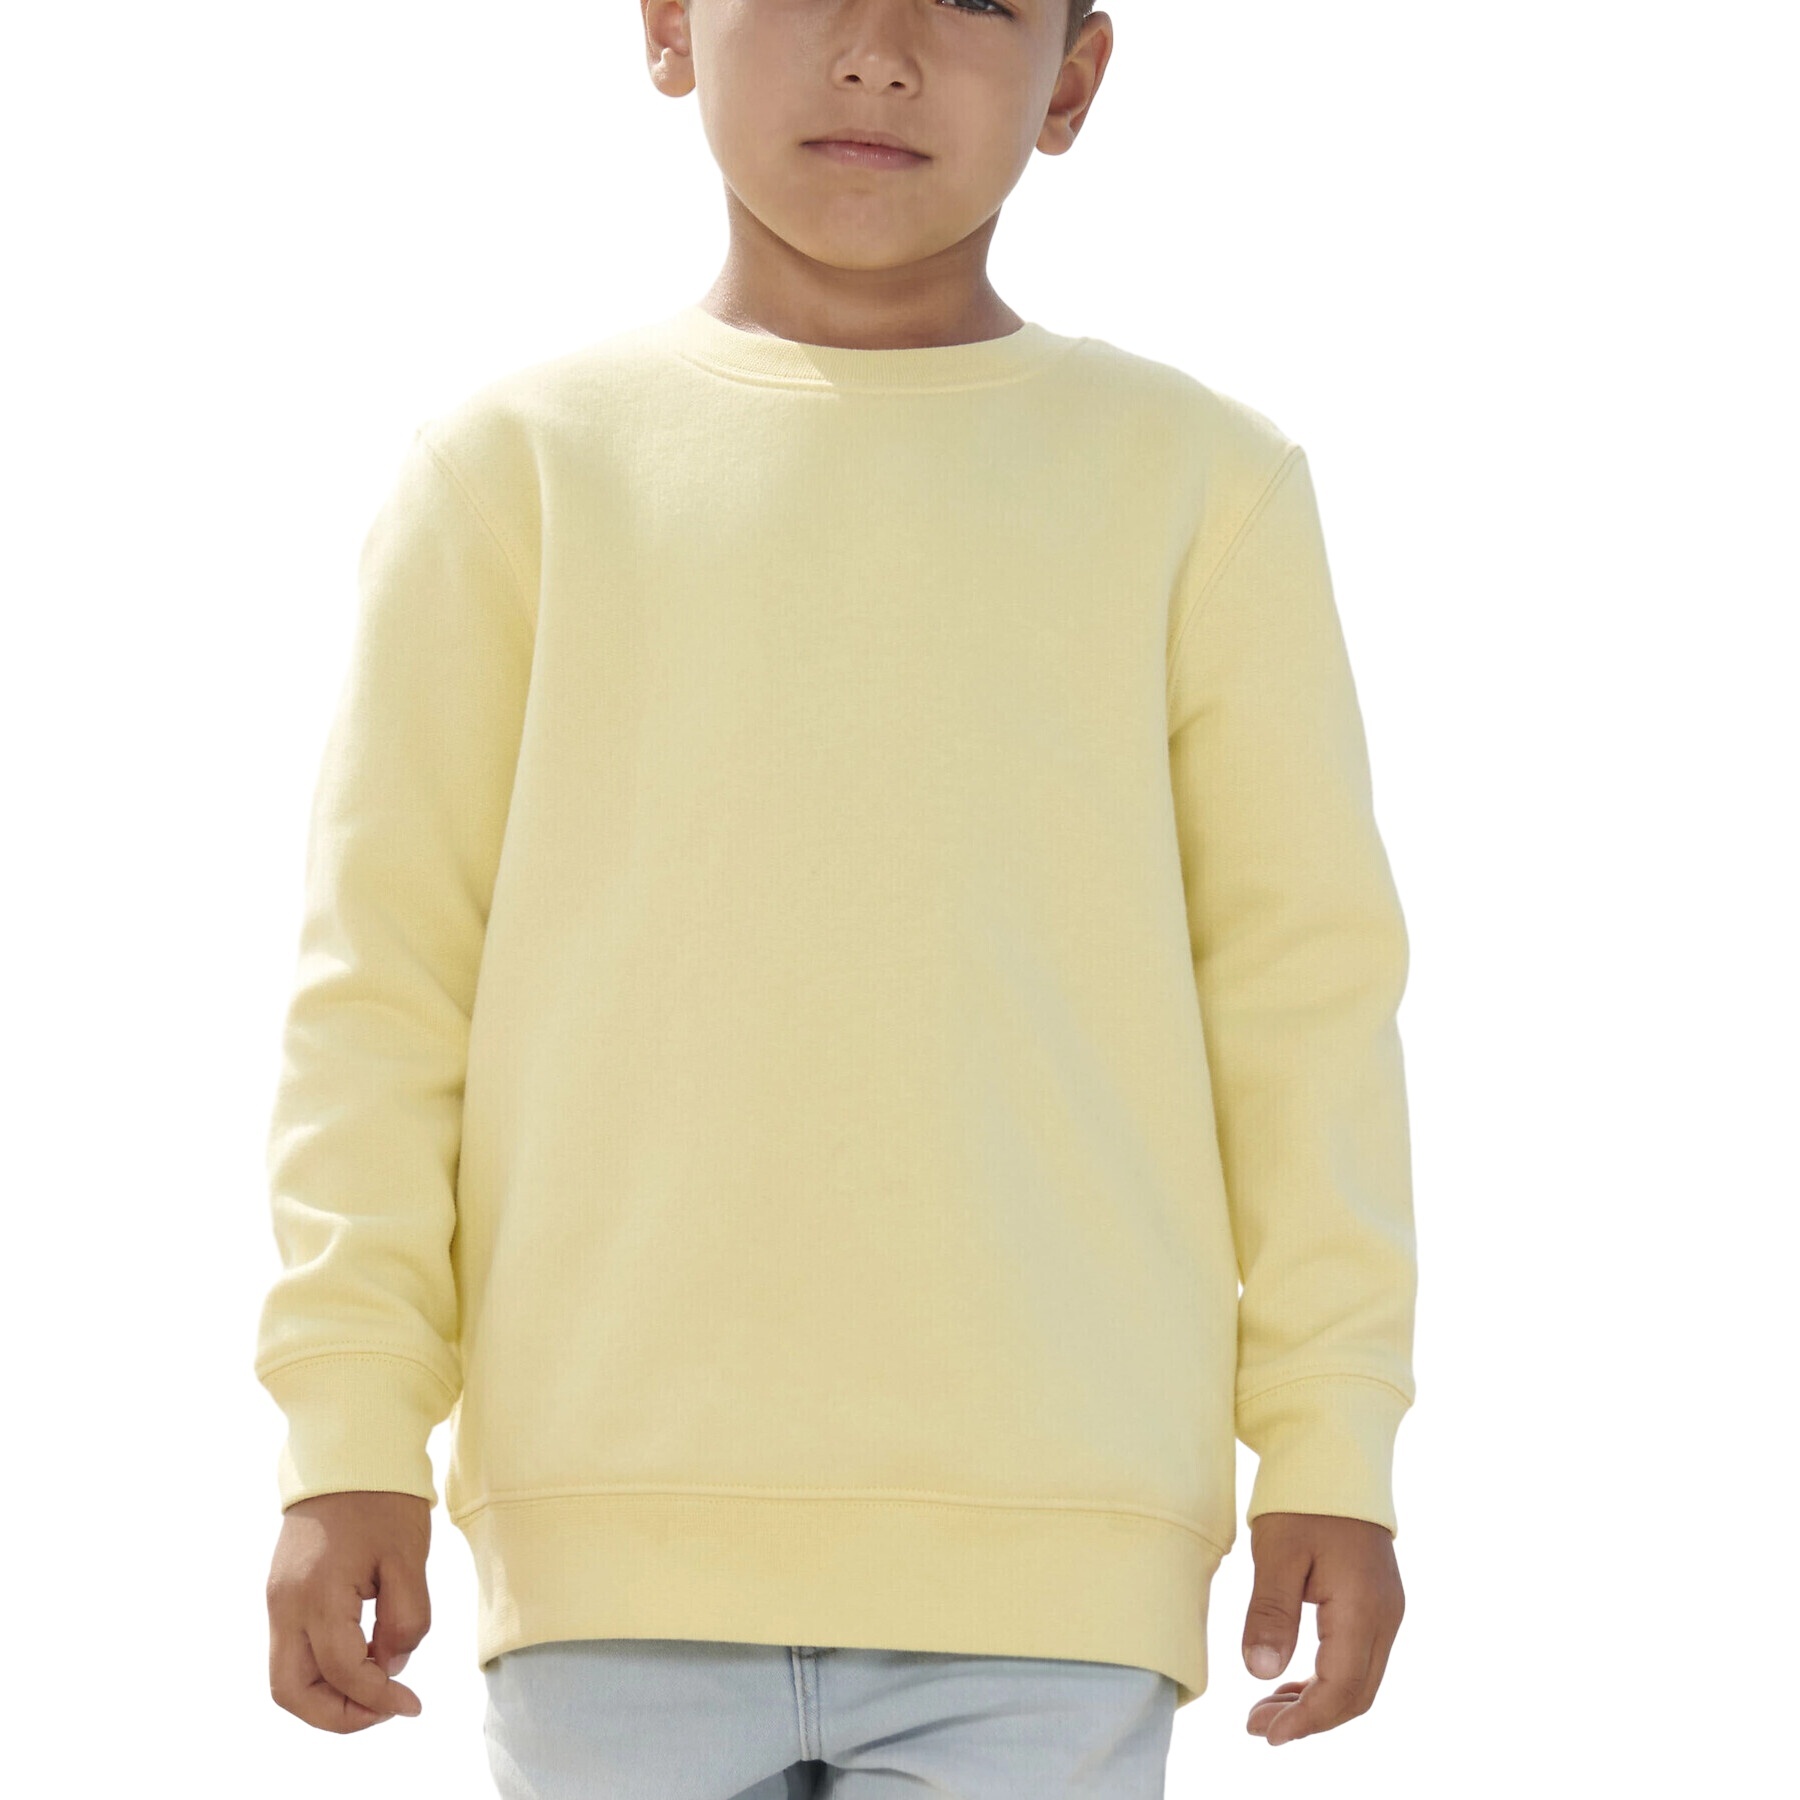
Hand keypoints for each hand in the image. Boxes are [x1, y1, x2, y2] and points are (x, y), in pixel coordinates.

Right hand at [266, 1489, 432, 1731]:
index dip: (378, 1698)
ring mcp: (278, 1599)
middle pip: (293, 1692)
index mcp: (317, 1594)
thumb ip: (405, 1619)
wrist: (347, 1451)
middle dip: (338, 1715)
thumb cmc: (382, 1498)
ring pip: (287, 1677)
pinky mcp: (282, 1592)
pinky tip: (361, 1659)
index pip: (342, 1671)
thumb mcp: (409, 1557)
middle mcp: (286, 1604)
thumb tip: (390, 1666)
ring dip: (328, 1697)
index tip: (413, 1704)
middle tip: (386, 1709)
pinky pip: (292, 1651)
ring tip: (377, 1687)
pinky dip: (321, 1671)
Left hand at [1240, 1510, 1403, 1745]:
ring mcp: (1385, 1609)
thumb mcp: (1276, 1553)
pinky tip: (1290, 1681)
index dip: (1305, 1719)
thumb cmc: (1302, 1499)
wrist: (1334, 1456)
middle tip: (1258, 1727)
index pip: (1341, 1688)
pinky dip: (1327, 1678)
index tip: (1266, 1733)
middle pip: (1356, 1693)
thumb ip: (1270, 1614)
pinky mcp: (1376, 1602)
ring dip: (1317, 1702)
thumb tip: (1260, 1673)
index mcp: (1364, 1608)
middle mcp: (1385, 1616)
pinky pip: (1358, 1657)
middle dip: (1310, 1719)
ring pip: (1359, 1679)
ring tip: (1267, 1710)